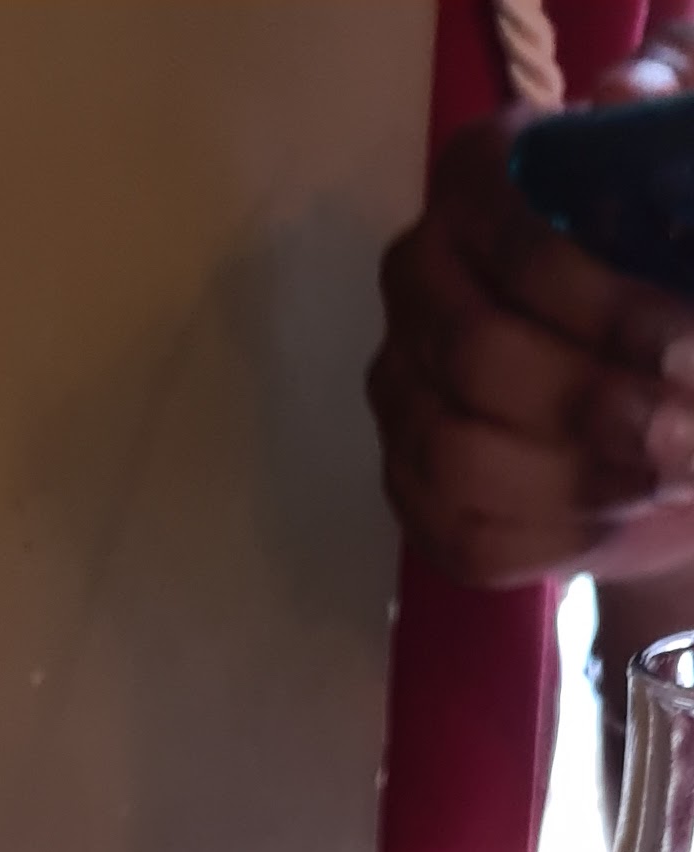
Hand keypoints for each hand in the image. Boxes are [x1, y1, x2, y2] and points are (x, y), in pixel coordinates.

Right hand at [371, 71, 693, 587]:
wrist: (652, 373)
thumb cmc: (667, 259)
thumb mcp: (682, 176)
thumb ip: (671, 108)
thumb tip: (625, 97)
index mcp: (474, 182)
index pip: (513, 253)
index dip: (604, 313)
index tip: (688, 355)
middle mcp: (417, 280)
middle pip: (476, 359)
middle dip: (593, 408)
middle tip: (686, 437)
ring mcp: (402, 389)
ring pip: (458, 457)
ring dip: (574, 482)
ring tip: (661, 475)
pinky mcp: (412, 488)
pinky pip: (460, 537)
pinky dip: (548, 538)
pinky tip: (617, 513)